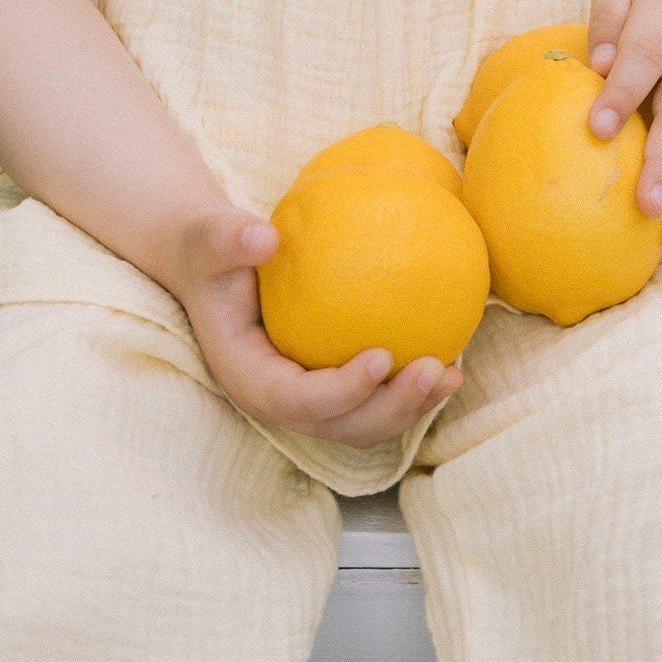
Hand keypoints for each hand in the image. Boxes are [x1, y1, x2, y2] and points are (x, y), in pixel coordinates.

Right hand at [168, 207, 463, 447]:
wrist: (213, 265)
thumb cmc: (212, 250)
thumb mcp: (211, 239)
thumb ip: (230, 238)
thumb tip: (265, 236)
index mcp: (249, 378)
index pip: (298, 401)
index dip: (343, 390)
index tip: (383, 356)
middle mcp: (279, 399)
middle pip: (341, 425)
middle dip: (392, 407)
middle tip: (435, 369)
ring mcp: (306, 398)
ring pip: (364, 423)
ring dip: (410, 407)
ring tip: (450, 375)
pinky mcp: (328, 385)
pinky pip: (374, 398)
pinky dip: (410, 389)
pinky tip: (446, 359)